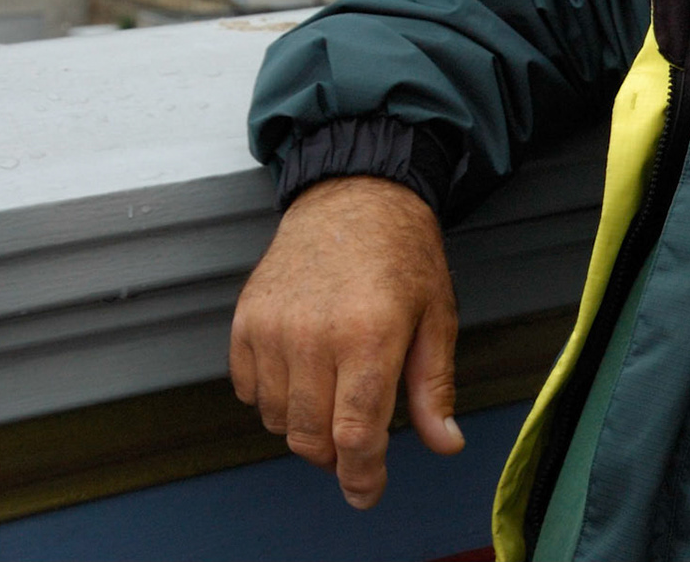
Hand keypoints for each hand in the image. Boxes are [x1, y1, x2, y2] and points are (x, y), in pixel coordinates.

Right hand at [229, 176, 463, 507]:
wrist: (355, 196)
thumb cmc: (403, 254)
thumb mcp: (437, 315)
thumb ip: (433, 386)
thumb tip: (444, 443)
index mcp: (370, 335)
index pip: (356, 433)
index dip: (363, 475)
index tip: (367, 492)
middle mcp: (314, 335)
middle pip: (311, 437)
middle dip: (336, 456)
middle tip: (358, 442)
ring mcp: (272, 328)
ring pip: (278, 420)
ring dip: (307, 426)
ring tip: (336, 393)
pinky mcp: (245, 320)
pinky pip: (249, 391)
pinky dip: (274, 397)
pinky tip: (304, 371)